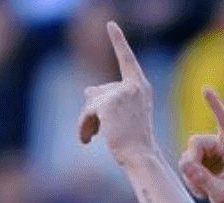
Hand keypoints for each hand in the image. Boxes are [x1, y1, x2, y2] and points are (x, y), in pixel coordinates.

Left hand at [78, 22, 157, 167]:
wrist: (140, 156)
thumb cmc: (134, 140)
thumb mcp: (122, 115)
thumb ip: (106, 99)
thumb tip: (86, 89)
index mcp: (140, 86)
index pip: (127, 59)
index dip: (118, 40)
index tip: (111, 24)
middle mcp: (133, 86)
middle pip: (99, 91)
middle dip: (91, 112)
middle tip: (91, 132)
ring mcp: (121, 93)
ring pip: (90, 102)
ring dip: (86, 121)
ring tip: (89, 137)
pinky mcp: (108, 104)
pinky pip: (86, 112)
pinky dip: (82, 127)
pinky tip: (86, 140)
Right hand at [178, 87, 223, 202]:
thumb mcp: (221, 195)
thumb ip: (203, 179)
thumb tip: (185, 163)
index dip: (215, 105)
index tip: (206, 89)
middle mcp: (223, 147)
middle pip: (196, 142)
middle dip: (191, 161)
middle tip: (193, 180)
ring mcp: (212, 154)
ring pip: (188, 154)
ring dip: (190, 174)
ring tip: (202, 192)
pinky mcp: (204, 162)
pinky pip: (187, 164)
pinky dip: (190, 178)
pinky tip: (200, 191)